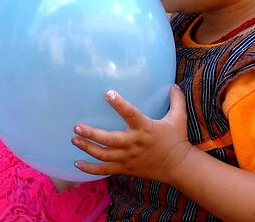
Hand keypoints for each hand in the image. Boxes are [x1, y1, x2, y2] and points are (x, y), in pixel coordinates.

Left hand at [72, 84, 191, 182]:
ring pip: (104, 156)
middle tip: (77, 126)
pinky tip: (76, 163)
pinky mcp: (125, 168)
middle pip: (110, 140)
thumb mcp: (179, 117)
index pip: (131, 114)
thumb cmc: (176, 138)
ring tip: (74, 139)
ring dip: (88, 148)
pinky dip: (90, 169)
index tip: (108, 94)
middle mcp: (134, 144)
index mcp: (145, 128)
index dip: (119, 104)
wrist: (178, 166)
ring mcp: (128, 158)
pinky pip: (105, 171)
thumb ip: (176, 100)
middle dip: (92, 134)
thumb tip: (174, 84)